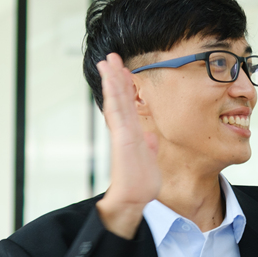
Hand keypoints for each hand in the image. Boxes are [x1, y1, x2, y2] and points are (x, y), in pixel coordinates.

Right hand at [94, 53, 160, 238]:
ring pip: (116, 101)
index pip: (128, 105)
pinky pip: (118, 112)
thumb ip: (148, 147)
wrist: (133, 199)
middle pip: (119, 98)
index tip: (124, 71)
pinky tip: (112, 81)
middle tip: (110, 57)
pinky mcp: (122, 138)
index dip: (125, 87)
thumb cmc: (140, 184)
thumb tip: (150, 137)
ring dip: (112, 80)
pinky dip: (114, 95)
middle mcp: (125, 130)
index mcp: (132, 134)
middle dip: (115, 77)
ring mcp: (122, 133)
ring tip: (107, 62)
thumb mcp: (149, 160)